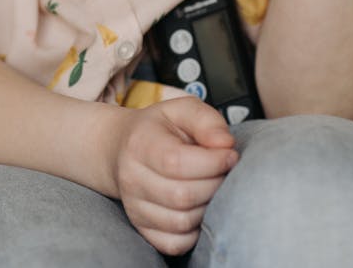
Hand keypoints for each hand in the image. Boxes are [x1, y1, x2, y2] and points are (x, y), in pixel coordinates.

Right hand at [106, 96, 238, 255]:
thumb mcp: (182, 110)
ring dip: (208, 207)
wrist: (122, 149)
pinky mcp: (142, 228)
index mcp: (140, 144)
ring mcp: (135, 207)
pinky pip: (175, 243)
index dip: (212, 162)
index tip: (230, 155)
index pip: (176, 162)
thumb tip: (225, 144)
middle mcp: (132, 178)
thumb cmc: (159, 129)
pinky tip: (199, 208)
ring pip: (181, 222)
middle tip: (225, 171)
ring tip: (212, 187)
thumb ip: (207, 121)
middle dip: (216, 184)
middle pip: (182, 196)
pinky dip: (195, 231)